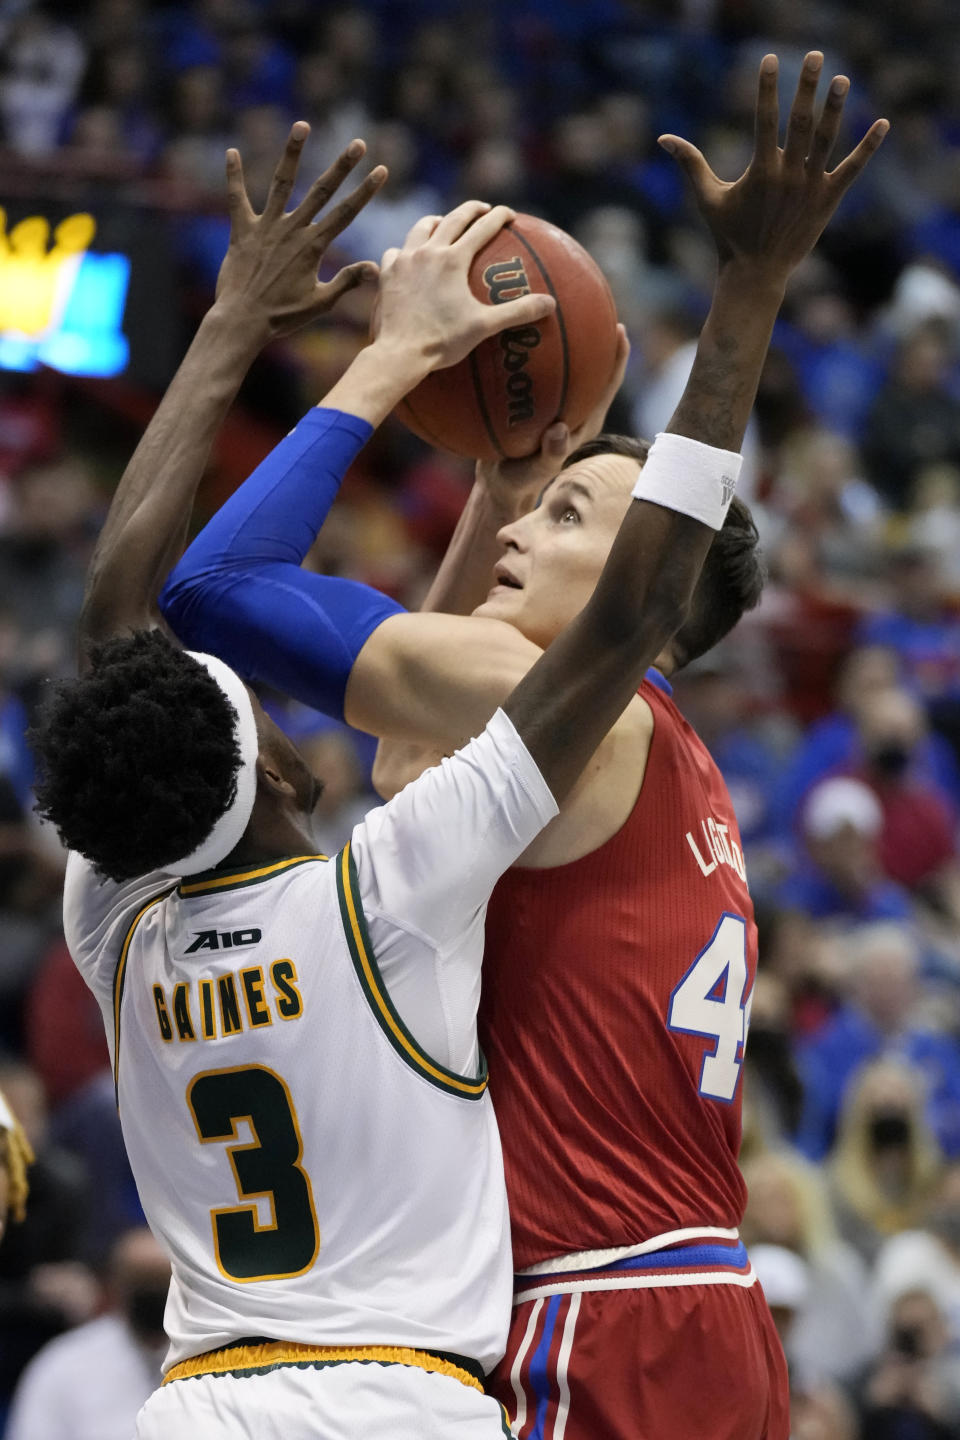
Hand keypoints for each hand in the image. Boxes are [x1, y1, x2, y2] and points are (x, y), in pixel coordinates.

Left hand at [214, 122, 386, 342]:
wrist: (243, 321)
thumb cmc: (282, 317)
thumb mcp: (320, 302)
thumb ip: (347, 281)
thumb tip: (376, 267)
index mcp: (313, 247)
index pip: (346, 213)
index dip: (365, 191)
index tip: (381, 170)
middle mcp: (292, 230)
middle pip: (321, 191)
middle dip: (342, 166)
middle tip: (358, 143)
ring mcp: (266, 227)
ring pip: (282, 183)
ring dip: (293, 152)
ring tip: (302, 125)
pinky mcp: (241, 230)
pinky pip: (236, 198)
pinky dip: (234, 176)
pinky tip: (232, 152)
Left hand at [373, 201, 555, 374]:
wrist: (400, 352)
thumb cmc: (443, 340)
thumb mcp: (484, 326)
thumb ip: (517, 312)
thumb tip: (550, 303)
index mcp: (453, 259)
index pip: (482, 228)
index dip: (499, 217)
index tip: (510, 213)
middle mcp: (428, 251)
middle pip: (452, 218)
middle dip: (471, 210)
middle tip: (482, 208)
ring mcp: (405, 260)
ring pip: (421, 228)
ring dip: (436, 222)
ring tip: (441, 224)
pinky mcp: (387, 274)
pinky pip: (395, 252)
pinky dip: (405, 250)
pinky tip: (407, 257)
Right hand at [476, 323, 629, 507]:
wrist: (497, 484)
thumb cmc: (521, 480)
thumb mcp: (535, 472)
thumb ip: (550, 454)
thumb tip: (559, 430)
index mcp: (584, 421)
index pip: (608, 384)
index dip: (618, 358)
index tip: (619, 328)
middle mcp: (572, 407)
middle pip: (590, 367)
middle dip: (593, 336)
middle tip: (591, 304)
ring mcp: (551, 404)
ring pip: (561, 366)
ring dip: (560, 338)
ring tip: (550, 305)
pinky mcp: (528, 403)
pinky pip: (530, 372)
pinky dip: (525, 353)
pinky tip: (509, 331)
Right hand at [659, 52, 888, 283]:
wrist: (756, 273)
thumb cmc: (729, 235)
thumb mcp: (708, 198)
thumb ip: (690, 164)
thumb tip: (663, 138)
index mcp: (761, 170)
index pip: (764, 119)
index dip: (767, 88)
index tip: (769, 59)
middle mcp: (789, 175)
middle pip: (801, 121)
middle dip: (807, 87)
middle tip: (815, 55)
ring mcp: (811, 187)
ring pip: (827, 139)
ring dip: (836, 108)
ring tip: (843, 79)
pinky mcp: (828, 200)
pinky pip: (852, 169)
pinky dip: (868, 147)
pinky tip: (883, 124)